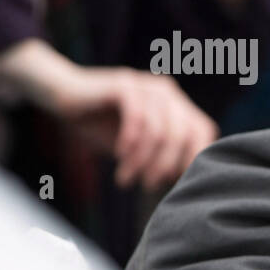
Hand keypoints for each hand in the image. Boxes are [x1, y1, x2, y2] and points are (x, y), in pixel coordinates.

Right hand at [49, 66, 217, 189]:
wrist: (67, 99)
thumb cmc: (104, 126)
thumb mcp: (138, 147)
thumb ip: (162, 158)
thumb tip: (185, 184)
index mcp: (178, 105)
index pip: (202, 131)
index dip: (194, 157)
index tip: (178, 182)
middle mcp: (168, 93)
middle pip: (180, 135)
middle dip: (164, 165)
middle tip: (148, 186)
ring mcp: (148, 86)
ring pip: (157, 130)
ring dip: (141, 160)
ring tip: (126, 179)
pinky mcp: (125, 84)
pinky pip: (137, 117)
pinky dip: (130, 140)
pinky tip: (119, 156)